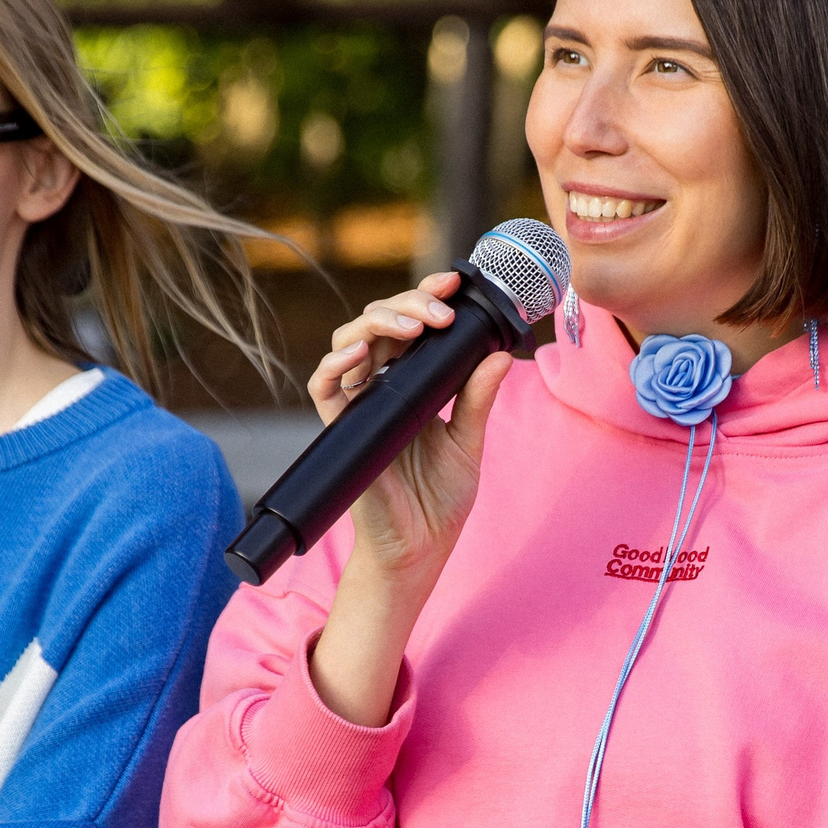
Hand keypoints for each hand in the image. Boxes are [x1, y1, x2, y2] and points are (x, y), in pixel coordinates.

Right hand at [304, 272, 513, 726]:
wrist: (420, 547)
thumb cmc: (440, 498)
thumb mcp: (469, 441)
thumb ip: (478, 398)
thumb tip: (503, 354)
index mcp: (414, 382)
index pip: (413, 325)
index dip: (427, 296)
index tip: (455, 281)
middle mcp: (382, 386)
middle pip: (381, 323)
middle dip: (409, 303)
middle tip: (441, 308)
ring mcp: (358, 404)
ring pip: (350, 342)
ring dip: (378, 323)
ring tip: (412, 326)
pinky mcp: (340, 427)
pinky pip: (324, 386)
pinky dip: (336, 363)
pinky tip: (360, 352)